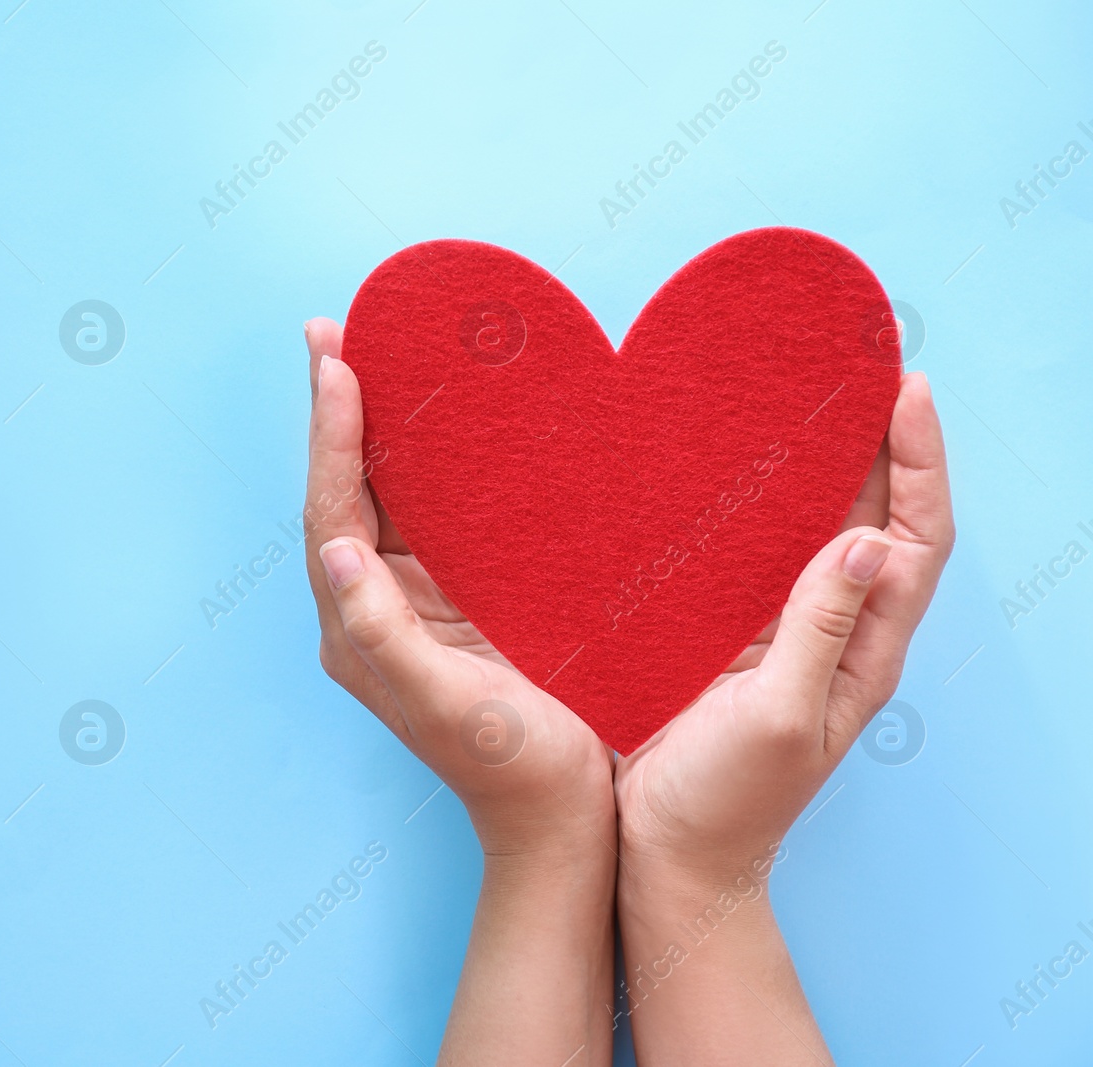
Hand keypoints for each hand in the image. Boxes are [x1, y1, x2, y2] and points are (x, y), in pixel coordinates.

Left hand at [302, 318, 616, 1064]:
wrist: (564, 820)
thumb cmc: (510, 768)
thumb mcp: (443, 705)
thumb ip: (381, 635)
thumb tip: (335, 551)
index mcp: (357, 630)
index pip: (330, 511)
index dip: (332, 435)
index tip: (335, 361)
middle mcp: (373, 608)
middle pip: (345, 490)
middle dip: (338, 410)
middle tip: (335, 329)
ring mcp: (413, 603)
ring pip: (386, 495)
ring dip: (377, 424)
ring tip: (376, 349)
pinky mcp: (456, 601)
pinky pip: (432, 515)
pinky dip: (429, 461)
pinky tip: (447, 420)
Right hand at [611, 370, 954, 1064]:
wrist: (667, 851)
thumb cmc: (728, 802)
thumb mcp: (782, 718)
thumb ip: (822, 630)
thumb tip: (870, 540)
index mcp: (864, 650)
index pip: (917, 538)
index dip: (919, 462)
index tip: (905, 390)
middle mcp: (832, 628)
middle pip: (877, 516)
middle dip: (878, 440)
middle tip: (855, 368)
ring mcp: (779, 628)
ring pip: (814, 527)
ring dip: (817, 462)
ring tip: (799, 395)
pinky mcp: (725, 630)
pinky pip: (752, 552)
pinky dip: (751, 502)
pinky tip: (725, 466)